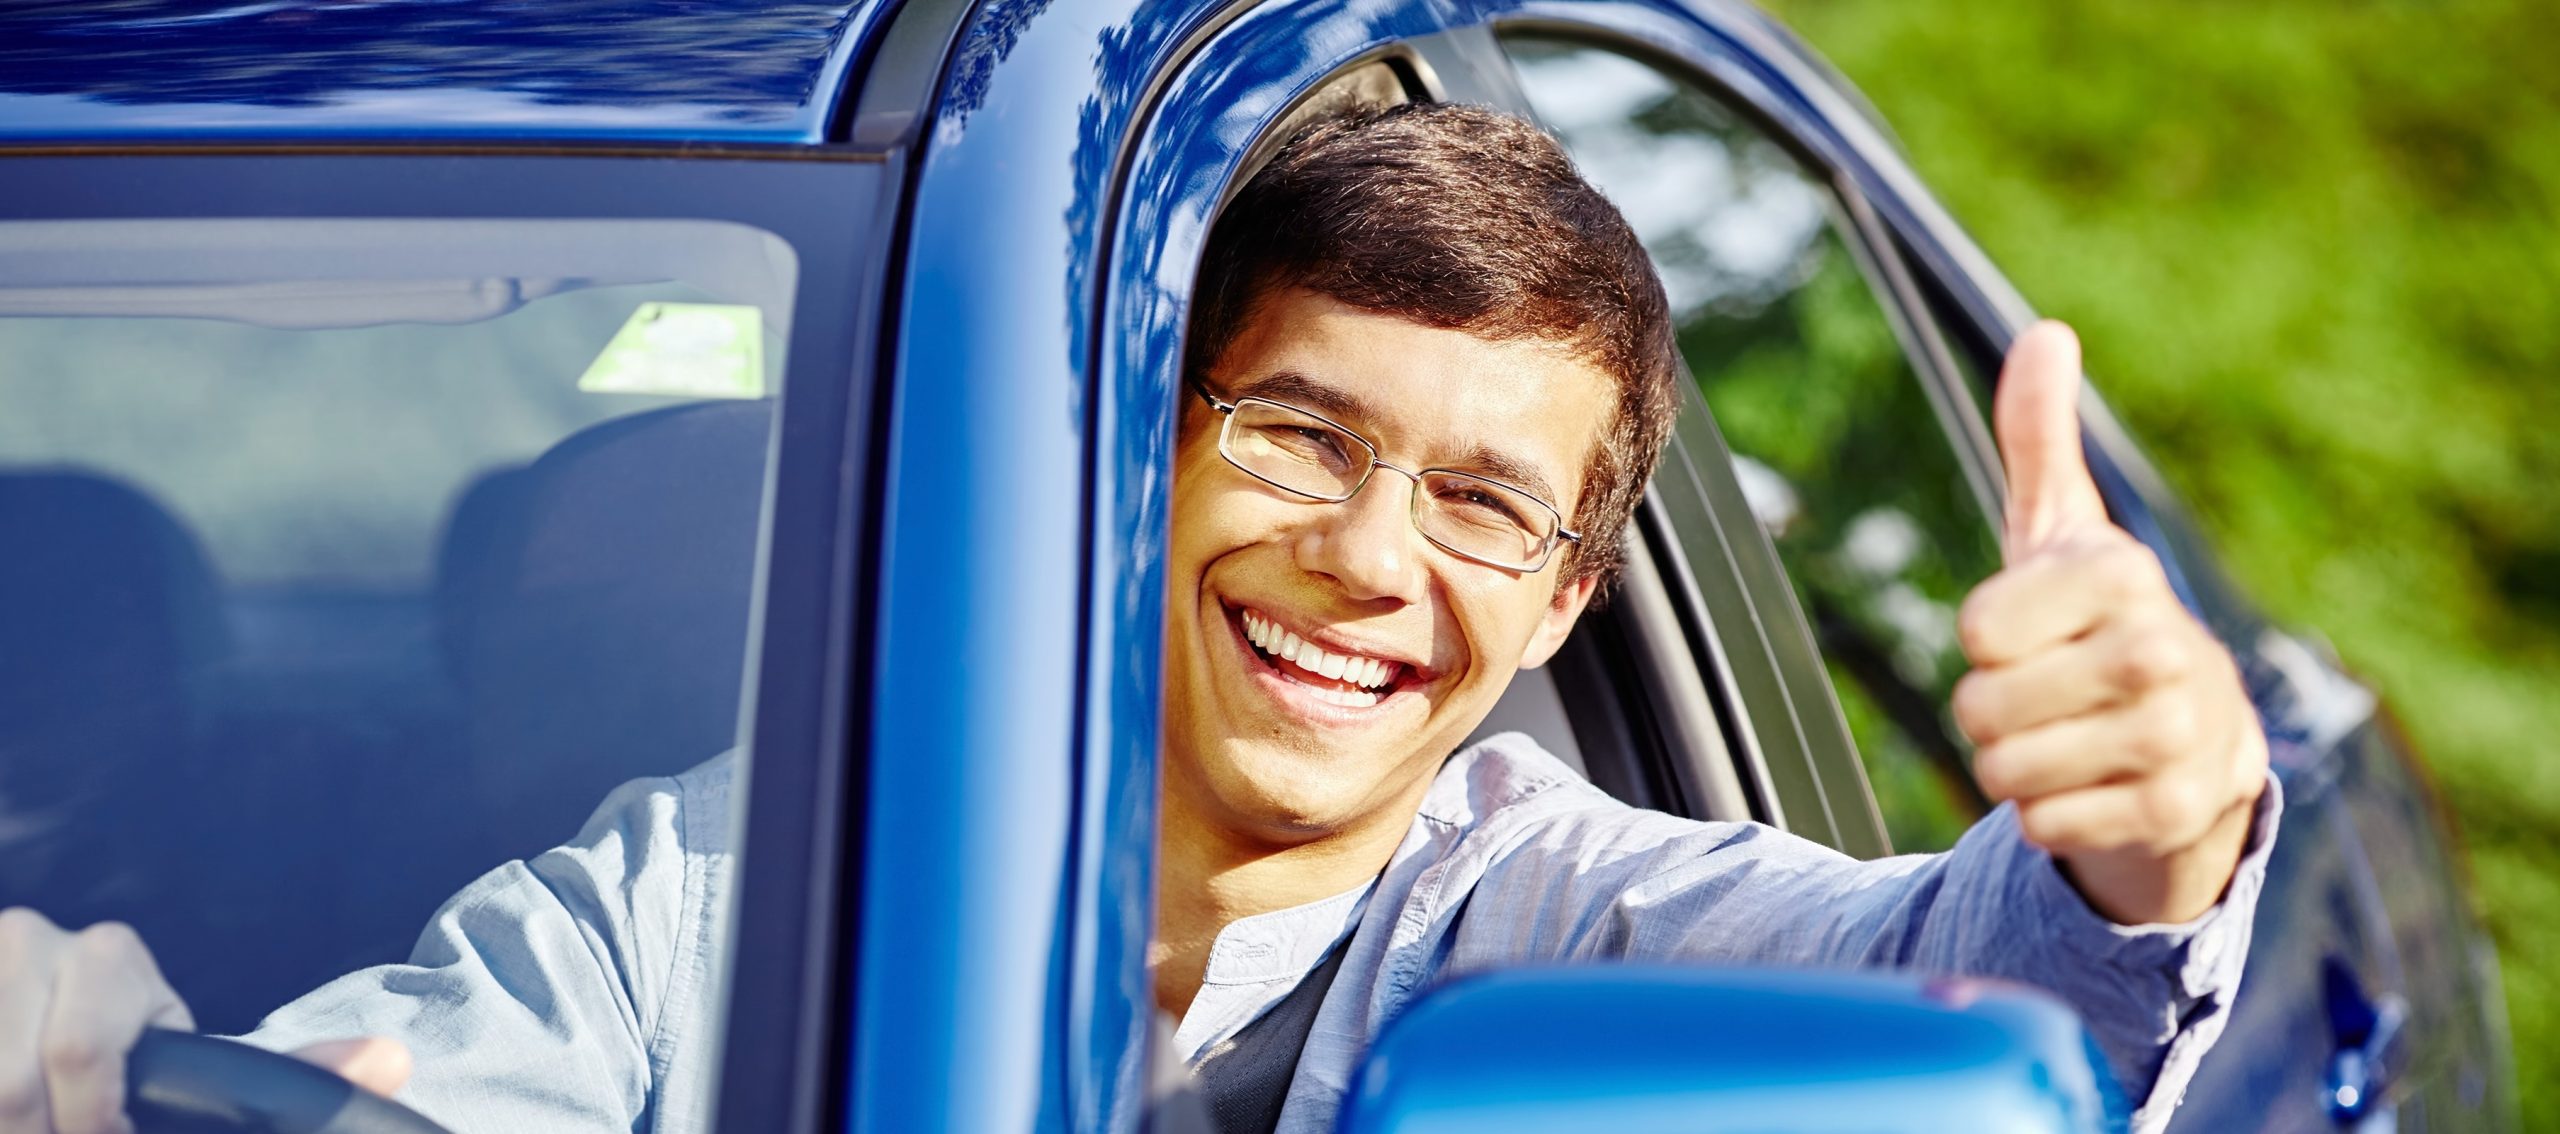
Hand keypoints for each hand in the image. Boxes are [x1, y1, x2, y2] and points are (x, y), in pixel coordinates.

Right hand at [0, 908, 410, 1133]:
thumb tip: (391, 1062)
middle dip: (52, 1132)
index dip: (95, 1125)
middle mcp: (33, 941)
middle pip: (17, 1082)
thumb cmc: (126, 1069)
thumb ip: (284, 1072)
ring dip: (17, 1125)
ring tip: (45, 1133)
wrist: (47, 1049)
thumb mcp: (196, 1069)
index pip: (83, 1053)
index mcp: (107, 956)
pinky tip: (18, 1121)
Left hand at [1950, 322, 2269, 924]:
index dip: (1986, 639)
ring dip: (2014, 767)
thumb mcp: (2061, 529)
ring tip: (2068, 739)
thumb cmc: (2100, 623)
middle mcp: (2159, 649)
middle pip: (1980, 707)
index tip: (2035, 630)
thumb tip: (2047, 334)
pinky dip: (2049, 818)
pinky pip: (2044, 828)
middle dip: (1991, 711)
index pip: (1976, 628)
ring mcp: (2174, 736)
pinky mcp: (2172, 813)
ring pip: (2004, 772)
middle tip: (2048, 695)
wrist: (2196, 740)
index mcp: (2120, 574)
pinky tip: (2094, 788)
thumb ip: (2038, 435)